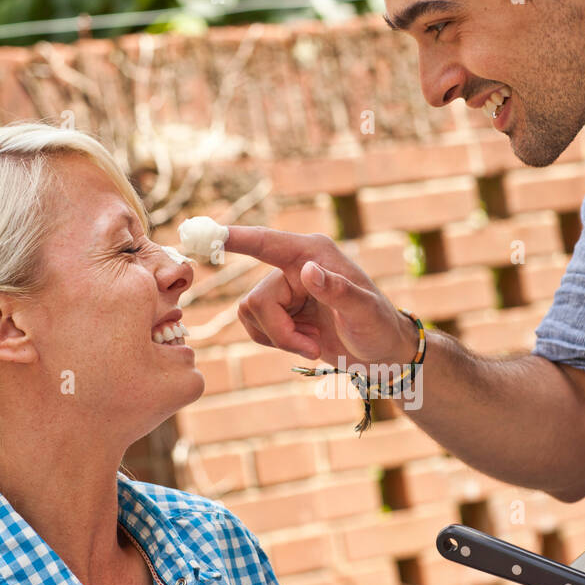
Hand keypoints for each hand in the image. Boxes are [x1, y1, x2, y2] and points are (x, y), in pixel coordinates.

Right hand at [225, 226, 418, 367]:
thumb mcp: (365, 313)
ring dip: (279, 338)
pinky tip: (305, 343)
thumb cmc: (379, 329)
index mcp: (314, 253)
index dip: (234, 238)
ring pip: (250, 314)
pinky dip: (276, 342)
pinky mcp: (280, 310)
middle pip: (256, 300)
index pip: (265, 242)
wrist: (382, 354)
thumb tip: (306, 270)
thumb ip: (338, 291)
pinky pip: (254, 326)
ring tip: (312, 344)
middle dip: (280, 333)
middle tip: (312, 347)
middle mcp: (295, 264)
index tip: (202, 231)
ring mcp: (285, 288)